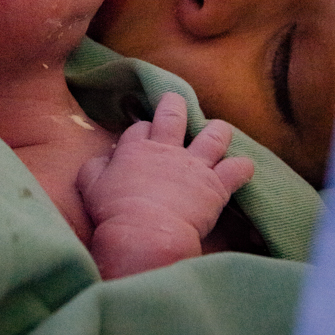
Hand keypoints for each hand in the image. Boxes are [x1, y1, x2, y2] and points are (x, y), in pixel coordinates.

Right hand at [76, 92, 253, 278]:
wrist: (146, 232)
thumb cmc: (114, 211)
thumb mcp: (90, 185)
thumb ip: (95, 167)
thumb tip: (105, 158)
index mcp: (137, 148)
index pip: (141, 126)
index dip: (142, 129)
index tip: (143, 138)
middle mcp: (167, 150)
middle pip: (174, 116)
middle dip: (175, 105)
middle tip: (177, 102)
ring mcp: (195, 166)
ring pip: (214, 135)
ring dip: (218, 131)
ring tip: (219, 130)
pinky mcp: (216, 185)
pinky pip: (237, 170)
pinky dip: (242, 167)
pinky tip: (244, 166)